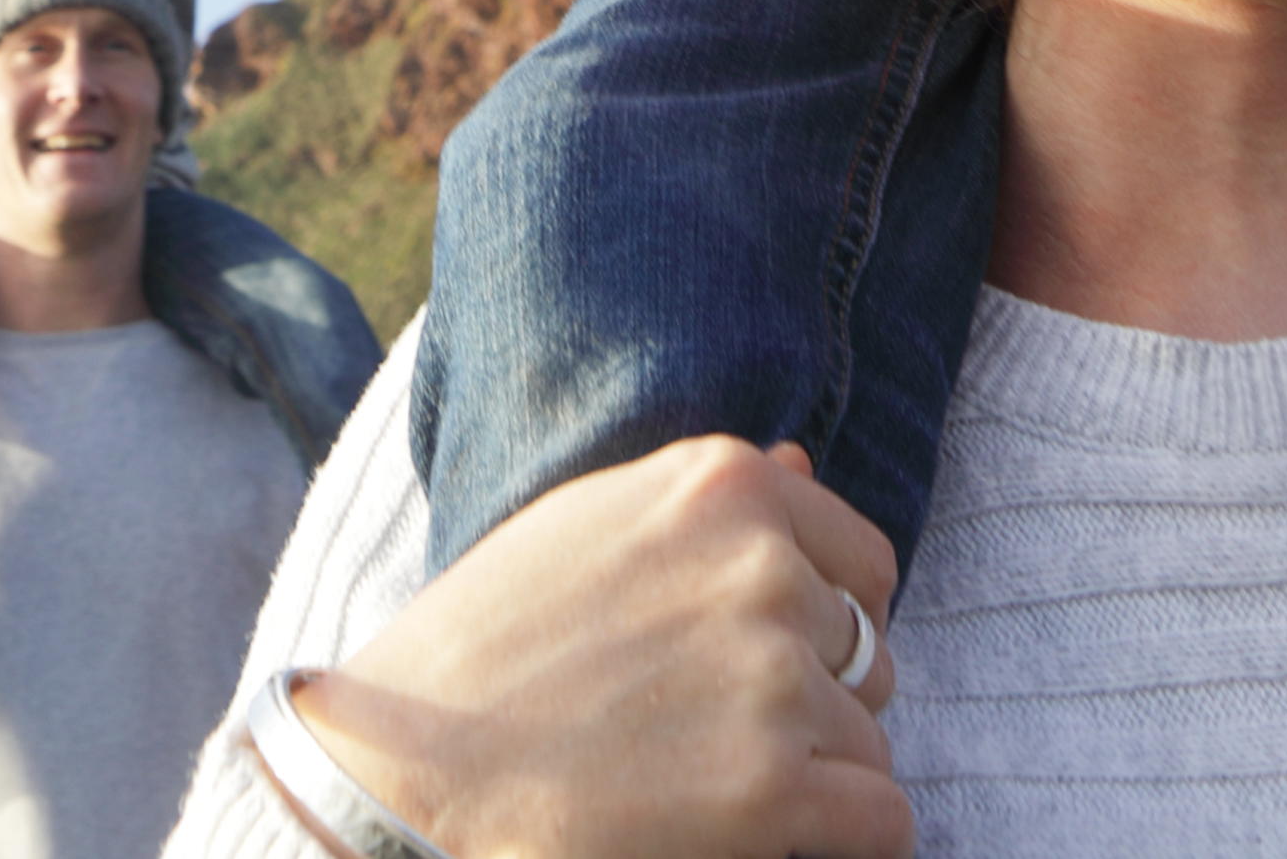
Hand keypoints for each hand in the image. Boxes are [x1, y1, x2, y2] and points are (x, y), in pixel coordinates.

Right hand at [291, 436, 906, 858]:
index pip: (861, 560)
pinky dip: (846, 840)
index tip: (775, 664)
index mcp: (721, 486)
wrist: (403, 771)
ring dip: (816, 775)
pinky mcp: (773, 788)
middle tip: (719, 736)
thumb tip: (801, 466)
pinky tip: (778, 838)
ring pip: (870, 739)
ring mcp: (772, 677)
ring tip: (714, 786)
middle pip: (868, 652)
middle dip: (819, 702)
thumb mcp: (587, 530)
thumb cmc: (484, 650)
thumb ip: (704, 506)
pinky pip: (883, 819)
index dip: (828, 623)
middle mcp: (762, 567)